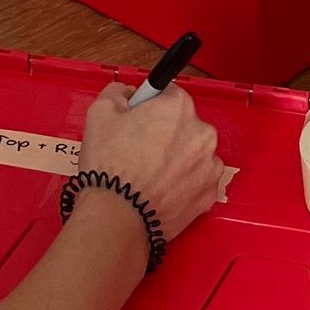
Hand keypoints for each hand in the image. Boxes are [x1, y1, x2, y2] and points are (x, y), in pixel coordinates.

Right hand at [76, 81, 223, 242]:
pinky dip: (182, 183)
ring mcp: (209, 167)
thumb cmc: (110, 164)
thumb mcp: (99, 112)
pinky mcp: (208, 195)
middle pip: (183, 124)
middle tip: (139, 148)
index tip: (138, 118)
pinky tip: (160, 189)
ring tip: (148, 173)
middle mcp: (202, 134)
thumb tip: (129, 95)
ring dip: (177, 158)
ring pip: (192, 153)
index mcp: (179, 108)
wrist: (118, 216)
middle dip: (165, 132)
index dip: (150, 105)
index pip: (168, 94)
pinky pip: (196, 180)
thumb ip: (118, 92)